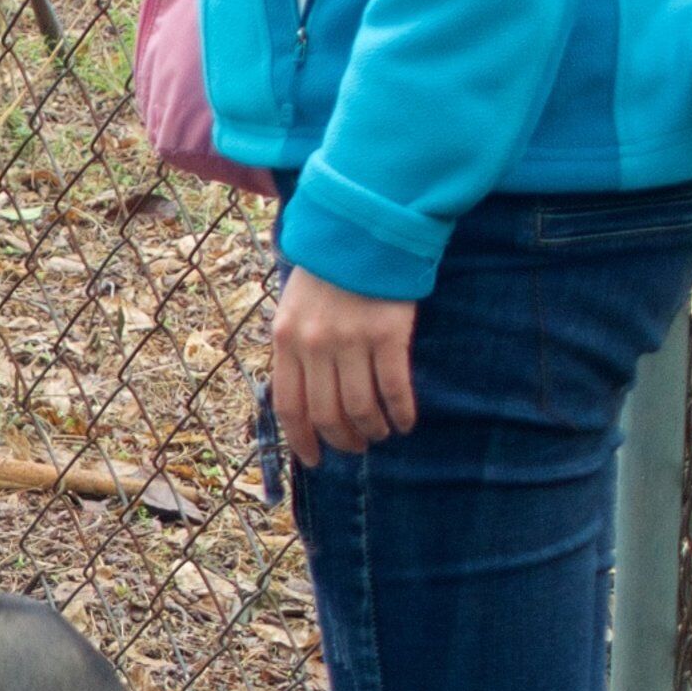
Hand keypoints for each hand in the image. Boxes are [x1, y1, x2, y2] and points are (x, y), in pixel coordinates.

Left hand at [268, 267, 416, 466]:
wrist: (362, 230)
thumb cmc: (328, 272)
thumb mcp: (294, 307)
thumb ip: (294, 348)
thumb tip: (301, 398)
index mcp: (285, 339)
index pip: (288, 405)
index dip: (301, 439)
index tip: (314, 460)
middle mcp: (315, 344)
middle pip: (326, 413)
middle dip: (342, 440)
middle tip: (356, 448)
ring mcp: (351, 340)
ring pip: (360, 408)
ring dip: (372, 430)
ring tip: (381, 434)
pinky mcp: (388, 333)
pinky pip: (394, 388)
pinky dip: (401, 412)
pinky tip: (406, 422)